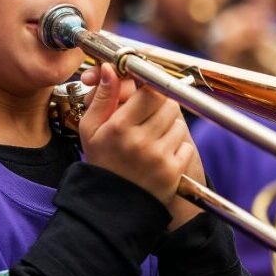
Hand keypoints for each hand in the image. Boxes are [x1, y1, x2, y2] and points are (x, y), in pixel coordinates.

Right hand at [79, 63, 193, 207]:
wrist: (109, 206)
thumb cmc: (100, 162)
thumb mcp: (90, 129)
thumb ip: (102, 97)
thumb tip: (111, 69)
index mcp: (118, 127)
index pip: (151, 90)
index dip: (152, 84)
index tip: (147, 86)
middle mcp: (140, 141)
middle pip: (168, 103)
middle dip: (160, 103)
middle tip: (148, 113)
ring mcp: (159, 157)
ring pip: (179, 123)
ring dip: (168, 125)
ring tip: (152, 136)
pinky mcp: (173, 172)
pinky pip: (185, 145)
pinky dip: (176, 147)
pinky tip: (159, 154)